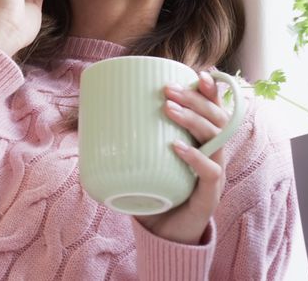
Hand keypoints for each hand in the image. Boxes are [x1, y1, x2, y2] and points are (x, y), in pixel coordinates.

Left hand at [135, 71, 229, 244]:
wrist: (165, 234)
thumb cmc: (154, 192)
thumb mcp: (144, 160)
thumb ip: (129, 141)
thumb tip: (90, 119)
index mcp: (203, 142)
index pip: (215, 111)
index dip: (212, 91)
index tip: (199, 73)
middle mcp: (215, 154)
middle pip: (218, 119)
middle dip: (195, 100)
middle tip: (167, 90)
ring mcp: (216, 174)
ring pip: (216, 140)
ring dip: (193, 120)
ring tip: (169, 109)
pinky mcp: (209, 196)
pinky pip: (209, 172)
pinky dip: (194, 157)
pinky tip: (177, 147)